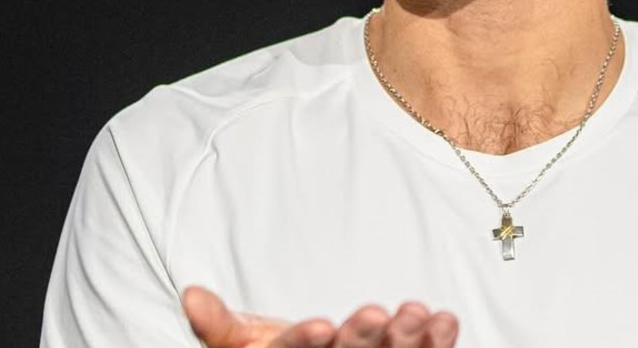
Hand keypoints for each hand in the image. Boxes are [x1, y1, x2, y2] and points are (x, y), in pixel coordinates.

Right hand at [182, 286, 460, 347]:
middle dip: (364, 338)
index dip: (307, 343)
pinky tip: (446, 321)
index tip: (322, 324)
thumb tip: (190, 294)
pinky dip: (438, 342)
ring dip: (408, 339)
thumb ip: (219, 324)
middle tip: (378, 314)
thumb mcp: (240, 341)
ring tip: (418, 313)